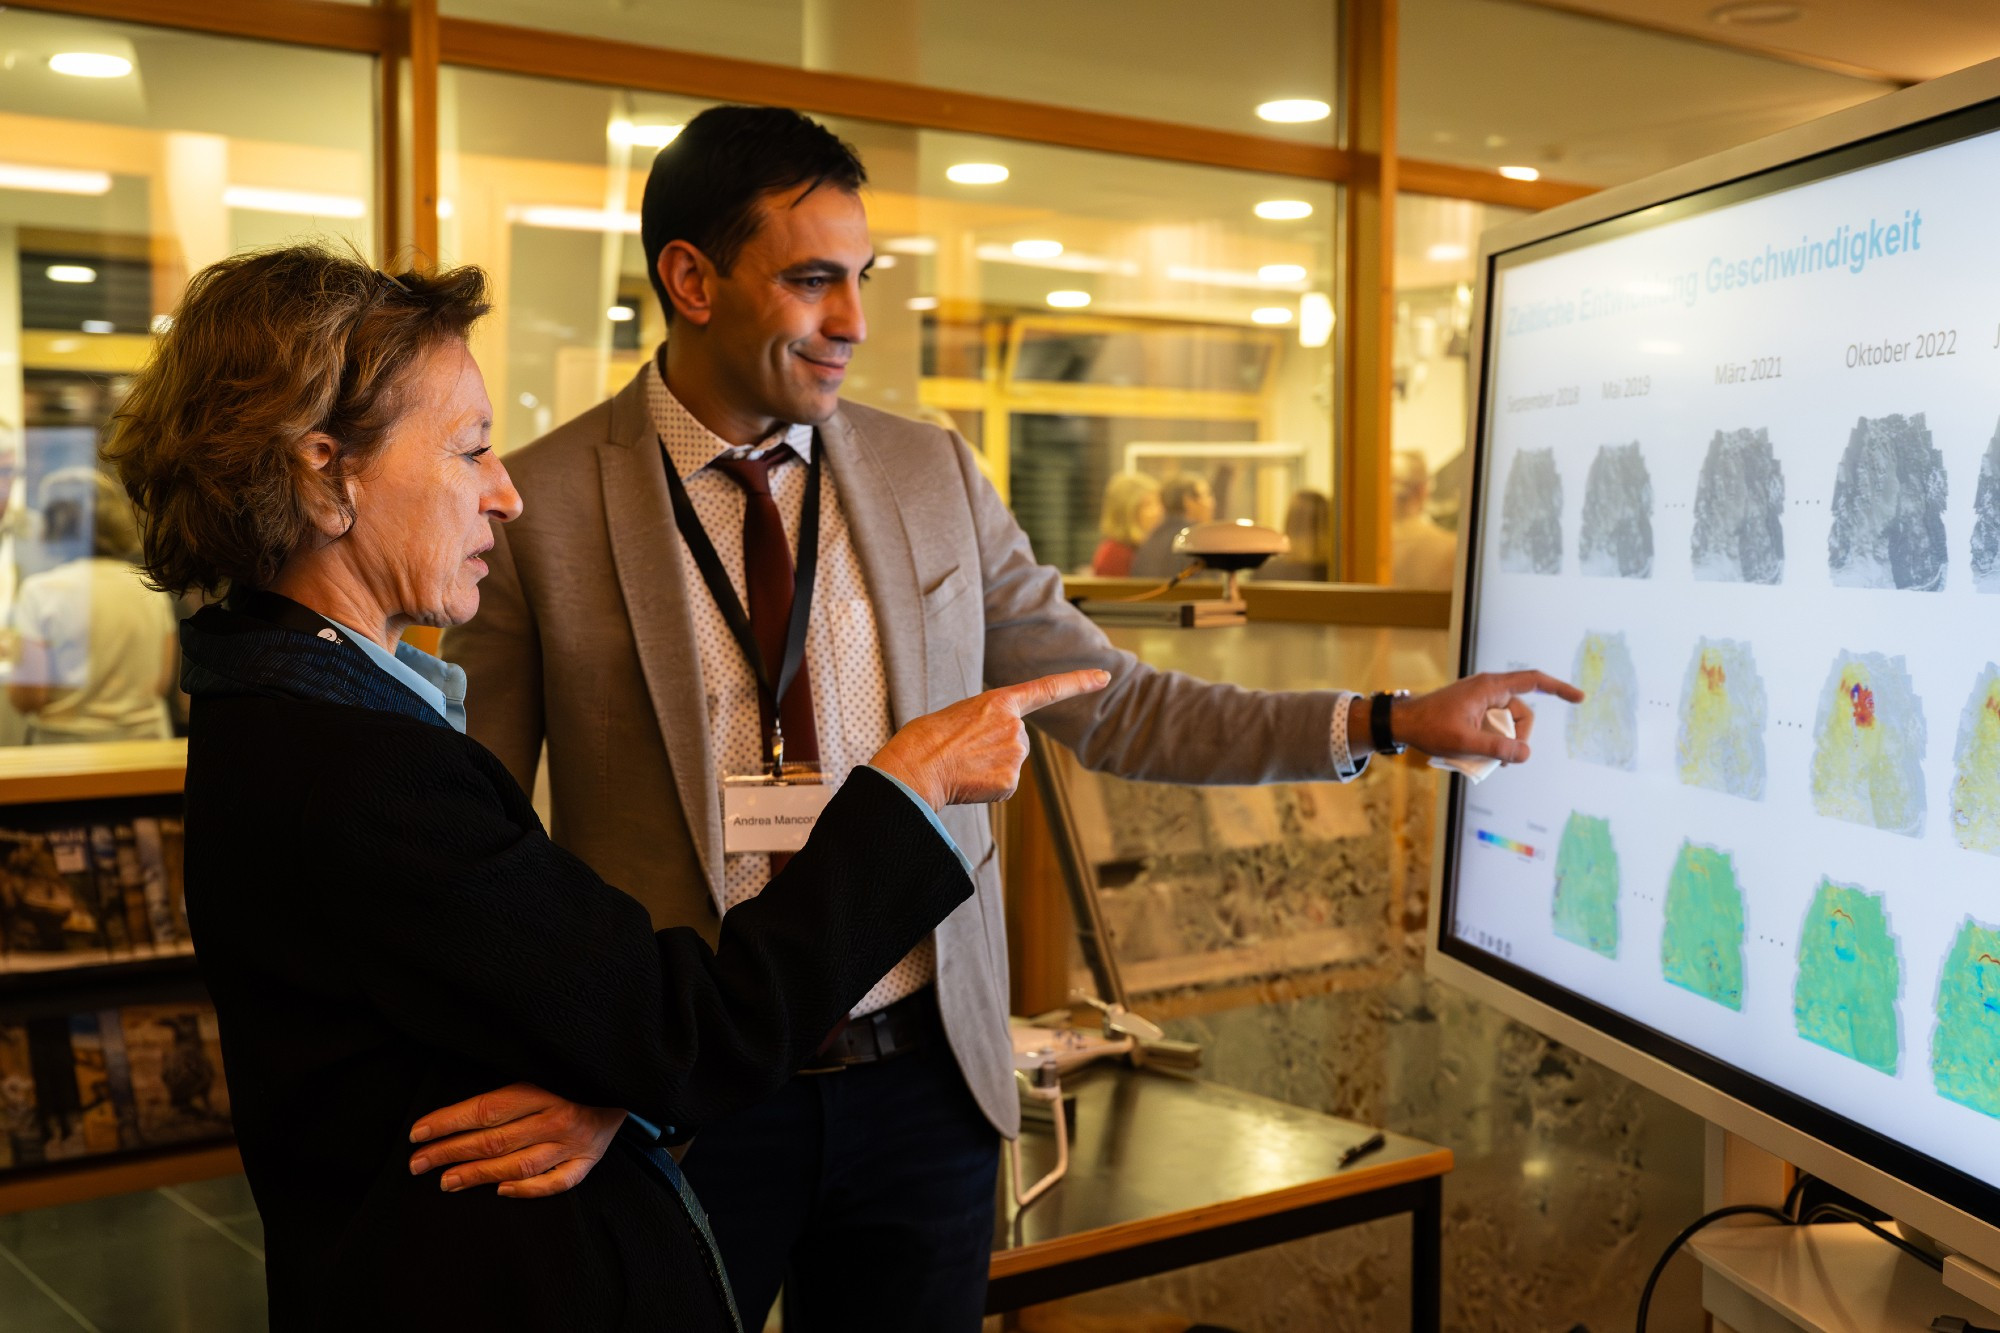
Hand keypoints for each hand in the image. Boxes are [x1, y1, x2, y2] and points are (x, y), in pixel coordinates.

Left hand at [407, 1083, 625, 1198]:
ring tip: (446, 1181)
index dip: (448, 1122)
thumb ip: (510, 1084)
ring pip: (518, 1165)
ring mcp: (575, 1143)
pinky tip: (500, 1192)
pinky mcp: (589, 1161)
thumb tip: (459, 1106)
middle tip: (417, 1163)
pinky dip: (528, 1189)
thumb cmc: (575, 1070)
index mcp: (544, 1088)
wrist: (627, 1077)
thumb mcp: (543, 1065)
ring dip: (477, 1174)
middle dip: (449, 1152)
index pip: (485, 1109)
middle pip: (494, 1140)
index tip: (417, 1133)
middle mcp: (558, 1117)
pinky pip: (557, 1182)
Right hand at [870, 669, 1110, 808]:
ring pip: (1011, 763)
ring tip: (962, 766)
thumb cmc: (926, 741)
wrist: (914, 768)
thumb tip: (994, 750)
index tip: (1105, 677)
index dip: (1079, 682)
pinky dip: (988, 788)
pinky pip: (1005, 786)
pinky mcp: (1011, 781)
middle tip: (964, 752)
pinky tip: (969, 782)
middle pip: (1017, 740)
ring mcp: (1015, 754)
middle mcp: (1015, 726)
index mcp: (999, 701)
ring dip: (991, 768)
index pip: (1048, 688)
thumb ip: (987, 724)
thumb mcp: (960, 717)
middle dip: (996, 748)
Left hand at [1374, 670, 1583, 763]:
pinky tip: (1479, 753)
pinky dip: (1493, 741)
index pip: (1533, 681)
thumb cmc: (1429, 727)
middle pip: (1522, 714)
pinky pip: (1496, 726)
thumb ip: (1497, 747)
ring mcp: (1483, 700)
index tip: (1579, 698)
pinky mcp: (1476, 710)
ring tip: (1483, 757)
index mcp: (1490, 687)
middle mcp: (1489, 689)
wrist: (1403, 722)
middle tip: (1499, 760)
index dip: (1558, 689)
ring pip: (1509, 724)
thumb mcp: (1464, 741)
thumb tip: (1525, 753)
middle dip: (1517, 738)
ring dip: (1503, 742)